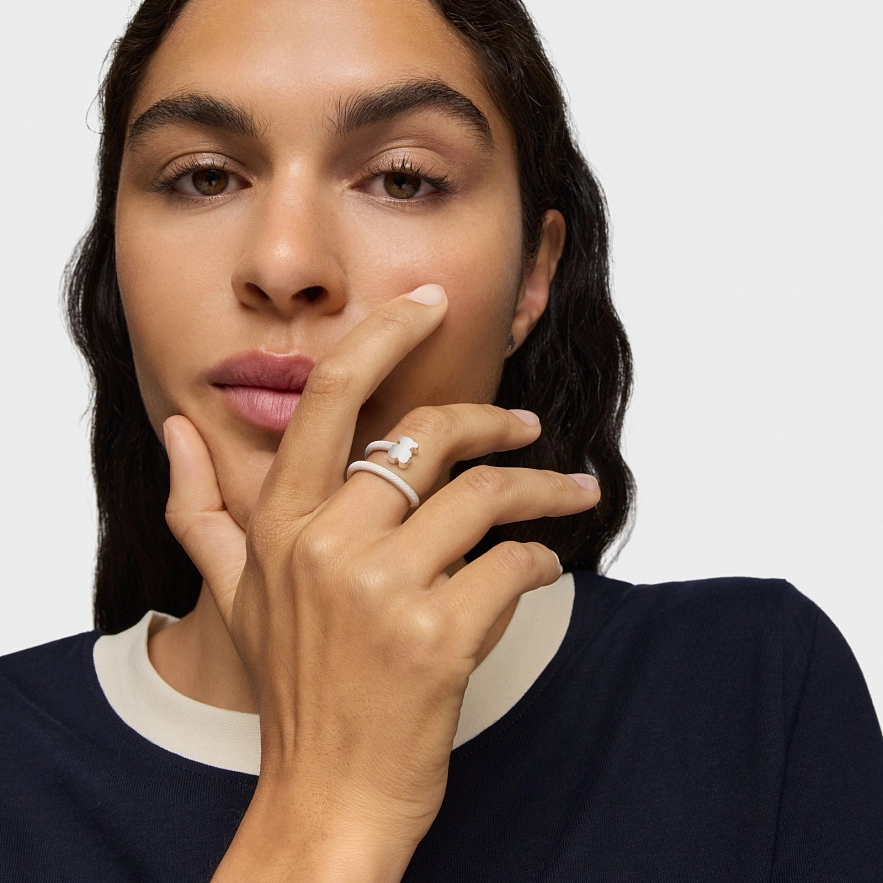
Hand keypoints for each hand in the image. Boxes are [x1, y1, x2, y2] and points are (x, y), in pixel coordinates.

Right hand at [163, 283, 600, 872]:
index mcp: (281, 524)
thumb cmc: (293, 685)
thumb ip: (200, 507)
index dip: (385, 334)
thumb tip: (174, 430)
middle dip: (495, 422)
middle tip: (527, 427)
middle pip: (430, 437)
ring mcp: (383, 590)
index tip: (428, 302)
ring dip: (544, 491)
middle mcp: (327, 545)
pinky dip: (540, 561)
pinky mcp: (440, 636)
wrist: (328, 794)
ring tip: (570, 493)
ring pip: (488, 497)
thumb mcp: (235, 593)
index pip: (333, 397)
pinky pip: (514, 566)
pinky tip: (542, 568)